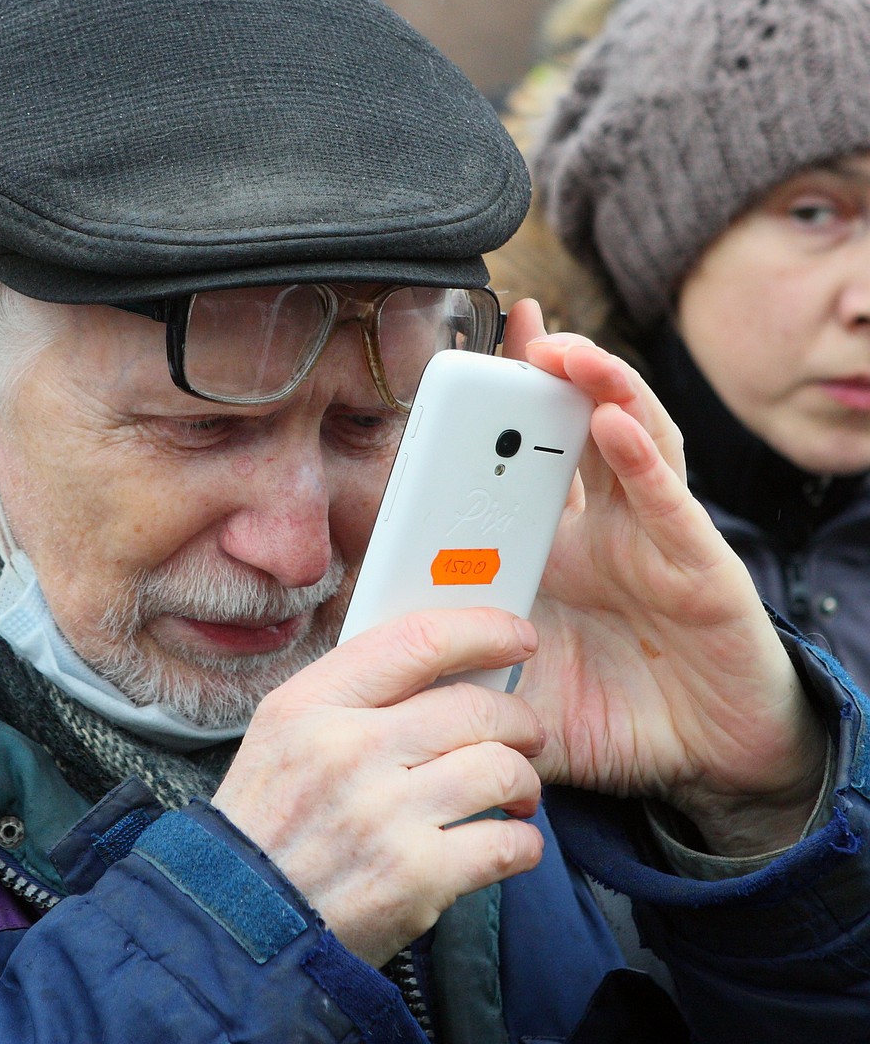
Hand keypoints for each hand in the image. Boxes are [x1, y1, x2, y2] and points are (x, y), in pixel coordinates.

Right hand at [212, 607, 544, 966]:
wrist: (240, 921)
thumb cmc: (270, 819)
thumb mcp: (283, 729)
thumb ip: (351, 690)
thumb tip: (443, 661)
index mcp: (312, 704)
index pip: (417, 641)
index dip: (483, 630)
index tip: (516, 636)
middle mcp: (348, 750)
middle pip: (474, 706)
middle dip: (518, 718)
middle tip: (523, 731)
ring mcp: (384, 815)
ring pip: (500, 769)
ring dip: (524, 778)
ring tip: (516, 790)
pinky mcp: (415, 878)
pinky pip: (507, 843)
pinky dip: (523, 841)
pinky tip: (509, 839)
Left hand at [503, 300, 826, 854]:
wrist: (708, 763)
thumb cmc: (615, 715)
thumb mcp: (517, 687)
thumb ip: (457, 665)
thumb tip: (377, 655)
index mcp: (559, 546)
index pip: (526, 461)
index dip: (501, 412)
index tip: (465, 361)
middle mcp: (610, 528)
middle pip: (581, 428)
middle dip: (555, 371)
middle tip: (521, 322)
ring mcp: (657, 540)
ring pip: (634, 442)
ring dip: (601, 389)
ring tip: (561, 349)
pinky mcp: (701, 571)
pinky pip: (669, 506)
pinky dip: (642, 462)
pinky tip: (611, 423)